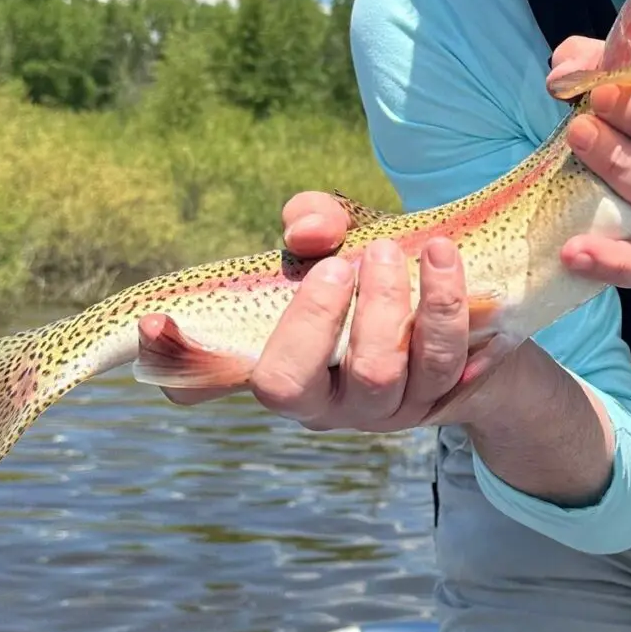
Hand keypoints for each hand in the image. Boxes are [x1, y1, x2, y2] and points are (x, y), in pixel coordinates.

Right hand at [148, 191, 512, 428]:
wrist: (476, 318)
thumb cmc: (378, 274)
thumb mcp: (342, 238)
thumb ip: (317, 220)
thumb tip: (311, 230)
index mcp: (275, 365)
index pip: (201, 381)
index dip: (171, 359)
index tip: (154, 320)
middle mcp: (319, 401)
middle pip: (293, 385)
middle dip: (320, 315)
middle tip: (362, 254)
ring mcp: (379, 411)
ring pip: (379, 375)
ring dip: (401, 308)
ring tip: (432, 250)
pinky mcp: (437, 403)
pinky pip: (451, 370)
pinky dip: (458, 321)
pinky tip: (471, 290)